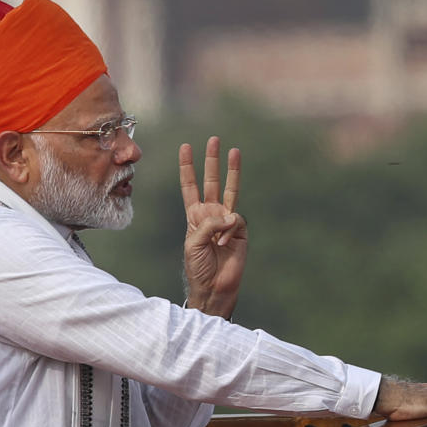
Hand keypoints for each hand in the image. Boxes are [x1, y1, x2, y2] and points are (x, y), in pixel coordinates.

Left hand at [179, 136, 247, 319]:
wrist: (213, 287)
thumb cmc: (198, 266)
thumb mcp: (193, 241)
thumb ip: (209, 224)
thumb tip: (231, 215)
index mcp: (195, 215)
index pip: (190, 186)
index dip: (187, 167)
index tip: (186, 147)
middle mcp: (211, 213)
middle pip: (211, 181)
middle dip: (211, 161)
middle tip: (214, 139)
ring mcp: (227, 221)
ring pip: (230, 190)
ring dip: (232, 170)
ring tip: (234, 150)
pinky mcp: (241, 230)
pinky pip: (235, 220)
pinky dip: (228, 230)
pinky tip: (224, 243)